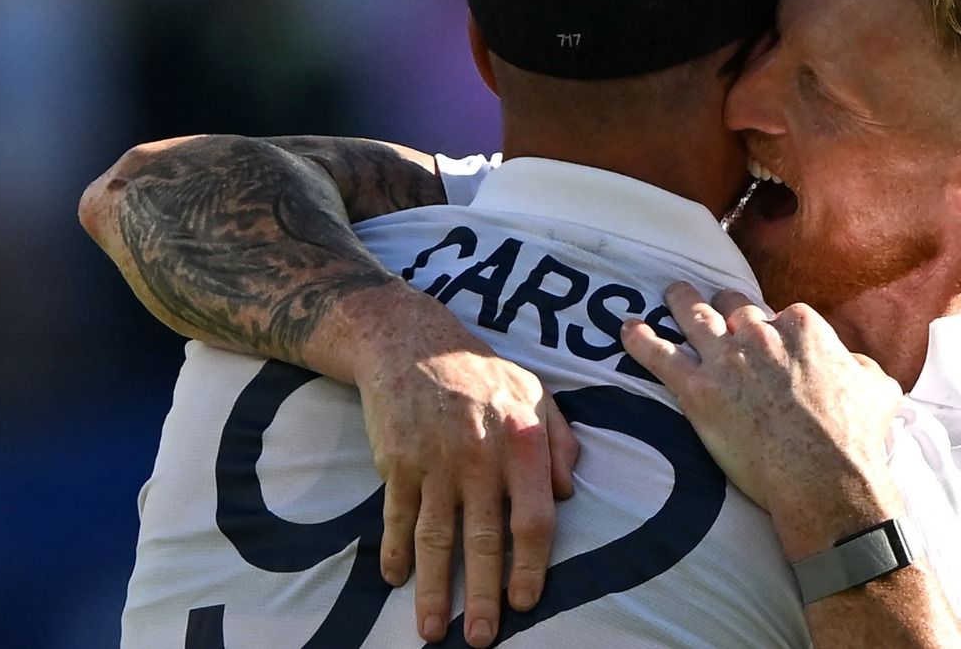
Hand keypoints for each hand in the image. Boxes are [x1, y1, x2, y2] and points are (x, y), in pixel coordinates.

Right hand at [327, 285, 579, 646]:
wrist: (410, 340)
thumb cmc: (481, 371)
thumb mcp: (537, 393)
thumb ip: (560, 441)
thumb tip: (567, 493)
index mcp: (522, 443)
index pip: (533, 519)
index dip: (530, 566)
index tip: (527, 601)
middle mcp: (479, 456)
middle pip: (483, 539)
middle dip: (483, 595)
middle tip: (482, 638)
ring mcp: (434, 461)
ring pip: (435, 538)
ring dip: (435, 589)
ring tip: (432, 631)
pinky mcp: (396, 462)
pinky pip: (396, 516)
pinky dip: (393, 552)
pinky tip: (395, 580)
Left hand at [620, 283, 903, 558]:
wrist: (826, 479)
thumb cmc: (856, 438)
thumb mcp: (878, 389)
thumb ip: (863, 366)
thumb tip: (853, 363)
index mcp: (802, 325)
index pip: (778, 313)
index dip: (772, 328)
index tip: (769, 342)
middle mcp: (760, 333)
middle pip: (733, 307)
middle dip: (723, 307)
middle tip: (714, 309)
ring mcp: (726, 359)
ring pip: (693, 316)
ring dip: (679, 301)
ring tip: (671, 294)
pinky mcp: (698, 390)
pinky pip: (658, 355)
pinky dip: (639, 339)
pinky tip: (626, 328)